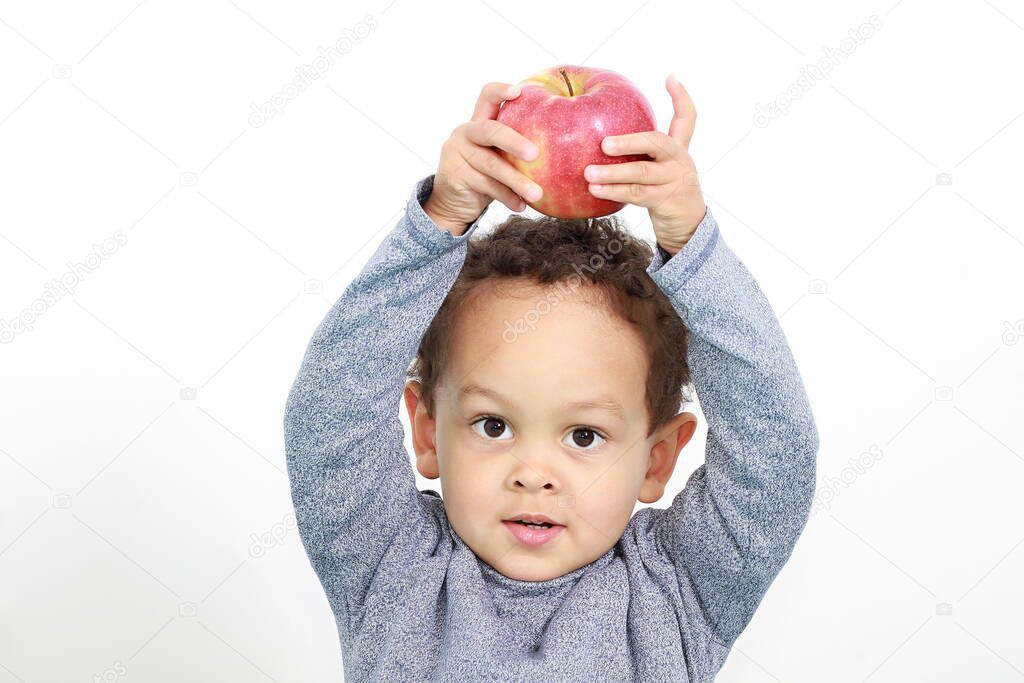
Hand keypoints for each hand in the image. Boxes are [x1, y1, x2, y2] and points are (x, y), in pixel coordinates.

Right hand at [423, 82, 544, 234]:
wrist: (453, 202)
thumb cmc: (485, 174)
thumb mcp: (497, 155)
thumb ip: (515, 147)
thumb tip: (561, 146)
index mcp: (478, 122)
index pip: (486, 97)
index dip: (501, 91)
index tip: (519, 91)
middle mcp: (465, 133)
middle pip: (490, 131)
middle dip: (514, 141)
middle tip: (536, 155)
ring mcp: (457, 154)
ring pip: (491, 165)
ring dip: (517, 180)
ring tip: (537, 194)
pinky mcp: (455, 176)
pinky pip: (487, 187)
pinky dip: (507, 197)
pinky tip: (522, 205)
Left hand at [583, 75, 705, 253]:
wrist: (687, 227)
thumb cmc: (663, 192)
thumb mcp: (659, 168)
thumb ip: (640, 153)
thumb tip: (599, 140)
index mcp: (678, 148)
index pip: (687, 118)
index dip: (681, 97)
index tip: (670, 77)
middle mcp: (679, 160)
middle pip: (657, 142)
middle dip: (630, 142)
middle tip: (604, 144)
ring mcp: (675, 181)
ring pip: (642, 173)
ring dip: (613, 174)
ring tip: (587, 173)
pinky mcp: (667, 201)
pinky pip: (637, 194)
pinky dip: (614, 192)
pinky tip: (595, 190)